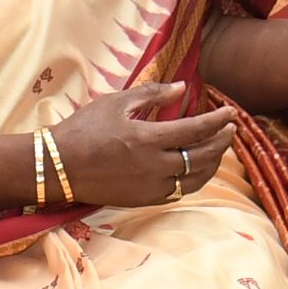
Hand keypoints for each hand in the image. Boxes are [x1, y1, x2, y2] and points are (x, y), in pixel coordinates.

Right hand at [47, 82, 242, 209]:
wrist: (57, 167)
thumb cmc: (83, 129)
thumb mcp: (115, 103)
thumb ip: (152, 94)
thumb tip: (182, 88)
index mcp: (148, 139)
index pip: (196, 130)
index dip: (217, 121)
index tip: (230, 113)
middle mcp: (154, 167)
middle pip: (202, 156)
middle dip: (222, 142)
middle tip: (230, 129)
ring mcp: (151, 187)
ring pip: (196, 179)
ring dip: (213, 163)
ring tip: (219, 149)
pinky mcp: (144, 200)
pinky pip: (180, 191)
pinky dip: (194, 179)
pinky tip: (197, 168)